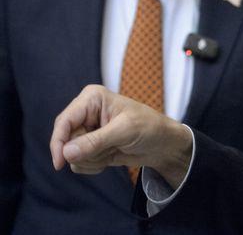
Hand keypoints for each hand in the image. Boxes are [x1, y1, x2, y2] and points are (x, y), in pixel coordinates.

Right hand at [50, 84, 192, 187]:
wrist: (163, 144)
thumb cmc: (149, 128)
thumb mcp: (125, 131)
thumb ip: (95, 142)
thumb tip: (67, 153)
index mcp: (92, 99)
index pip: (64, 121)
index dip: (59, 142)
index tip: (61, 162)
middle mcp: (85, 113)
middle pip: (66, 141)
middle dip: (86, 152)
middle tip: (111, 148)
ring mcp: (86, 131)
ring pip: (71, 155)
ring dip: (92, 159)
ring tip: (114, 150)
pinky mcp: (90, 147)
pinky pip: (78, 163)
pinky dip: (94, 165)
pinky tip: (111, 156)